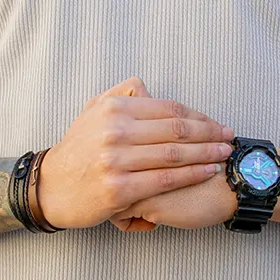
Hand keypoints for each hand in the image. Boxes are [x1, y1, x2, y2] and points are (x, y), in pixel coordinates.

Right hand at [33, 77, 234, 229]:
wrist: (49, 187)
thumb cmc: (78, 149)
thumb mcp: (93, 111)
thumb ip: (122, 95)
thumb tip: (149, 90)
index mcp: (114, 109)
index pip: (168, 109)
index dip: (199, 116)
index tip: (216, 124)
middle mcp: (115, 132)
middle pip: (177, 129)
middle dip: (209, 133)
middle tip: (229, 137)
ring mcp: (116, 161)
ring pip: (174, 154)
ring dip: (206, 154)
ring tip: (224, 154)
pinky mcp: (118, 189)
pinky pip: (164, 180)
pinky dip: (191, 175)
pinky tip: (207, 172)